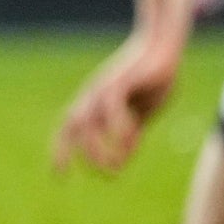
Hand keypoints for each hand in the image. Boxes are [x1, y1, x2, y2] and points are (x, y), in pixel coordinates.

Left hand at [53, 32, 182, 174]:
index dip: (61, 150)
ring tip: (116, 167)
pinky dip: (117, 126)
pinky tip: (130, 140)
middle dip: (73, 152)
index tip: (58, 176)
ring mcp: (105, 88)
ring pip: (88, 121)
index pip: (69, 129)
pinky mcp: (122, 80)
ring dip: (98, 148)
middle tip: (101, 174)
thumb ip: (131, 131)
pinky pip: (110, 105)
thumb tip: (124, 155)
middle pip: (72, 127)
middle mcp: (94, 96)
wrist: (165, 47)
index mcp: (95, 103)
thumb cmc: (153, 79)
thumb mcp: (142, 112)